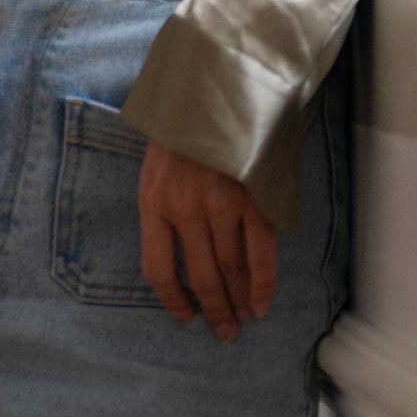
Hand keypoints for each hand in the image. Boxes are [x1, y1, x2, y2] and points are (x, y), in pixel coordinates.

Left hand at [138, 138, 277, 340]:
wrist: (214, 85)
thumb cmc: (181, 126)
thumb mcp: (156, 165)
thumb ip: (162, 207)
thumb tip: (177, 255)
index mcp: (153, 201)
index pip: (158, 270)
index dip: (172, 301)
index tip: (186, 317)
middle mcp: (184, 209)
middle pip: (199, 277)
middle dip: (213, 311)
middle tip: (224, 331)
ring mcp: (220, 205)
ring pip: (230, 270)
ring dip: (238, 302)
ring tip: (244, 320)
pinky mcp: (251, 199)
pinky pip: (260, 254)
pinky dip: (263, 284)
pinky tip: (261, 303)